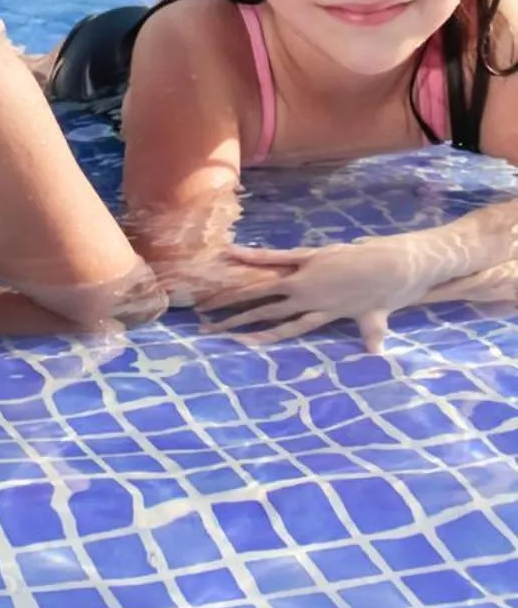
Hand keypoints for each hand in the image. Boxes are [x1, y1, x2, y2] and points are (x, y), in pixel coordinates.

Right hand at [196, 240, 415, 351]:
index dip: (260, 338)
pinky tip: (231, 253)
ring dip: (234, 294)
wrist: (399, 267)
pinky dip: (253, 255)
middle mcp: (308, 300)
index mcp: (321, 314)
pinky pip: (276, 257)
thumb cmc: (392, 291)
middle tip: (207, 326)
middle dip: (235, 319)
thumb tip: (376, 354)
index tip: (236, 343)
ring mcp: (306, 277)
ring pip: (262, 288)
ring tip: (210, 299)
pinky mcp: (310, 256)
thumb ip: (372, 334)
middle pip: (265, 312)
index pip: (284, 330)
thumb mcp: (379, 317)